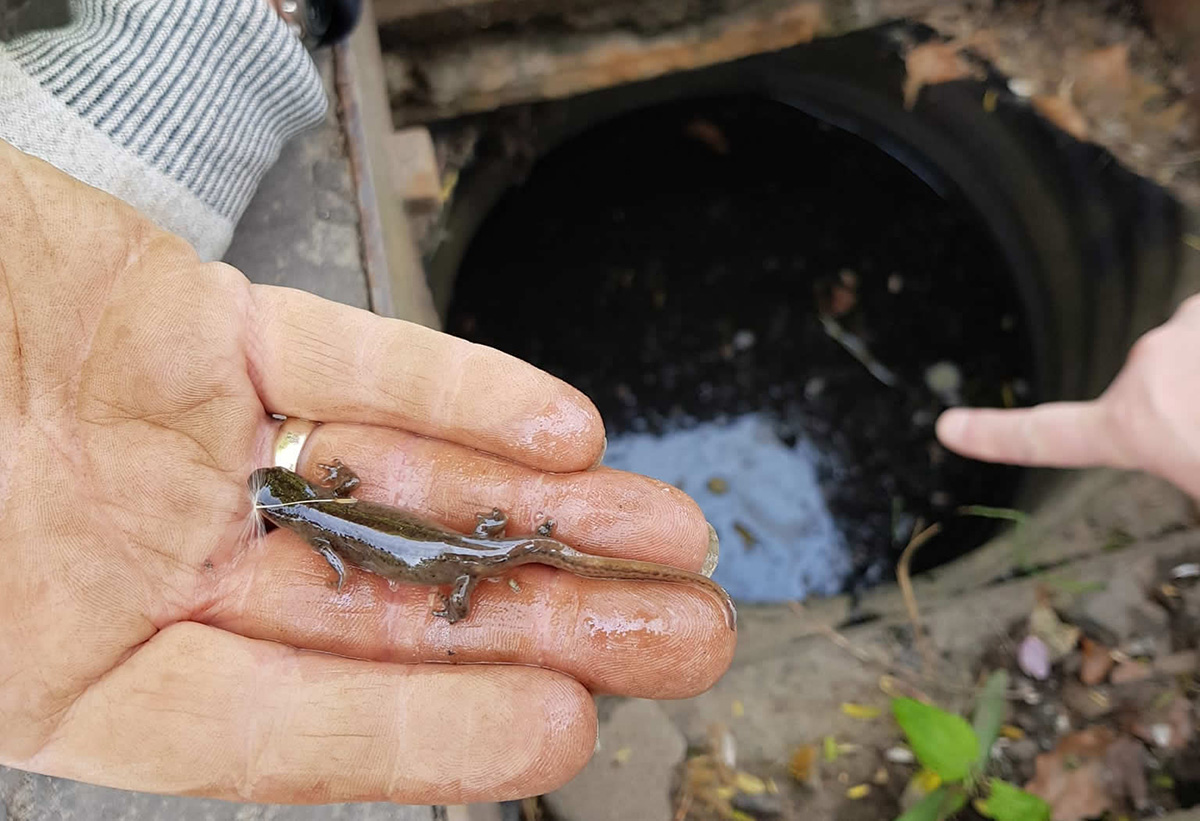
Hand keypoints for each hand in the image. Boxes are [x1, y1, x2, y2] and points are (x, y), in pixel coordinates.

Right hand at [0, 142, 733, 803]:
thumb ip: (42, 653)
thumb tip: (142, 710)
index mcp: (71, 665)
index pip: (283, 727)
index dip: (428, 737)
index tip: (560, 737)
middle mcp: (146, 558)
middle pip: (384, 606)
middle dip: (545, 623)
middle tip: (682, 641)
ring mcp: (182, 439)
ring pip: (401, 484)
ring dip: (539, 512)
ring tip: (666, 540)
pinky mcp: (199, 325)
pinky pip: (350, 360)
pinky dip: (457, 392)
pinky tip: (564, 430)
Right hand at [936, 293, 1199, 498]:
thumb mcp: (1198, 477)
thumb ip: (1174, 463)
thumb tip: (1177, 453)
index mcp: (1138, 426)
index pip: (1046, 435)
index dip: (993, 433)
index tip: (952, 428)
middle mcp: (1149, 366)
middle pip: (1154, 384)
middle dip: (1185, 407)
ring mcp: (1185, 329)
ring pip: (1191, 347)